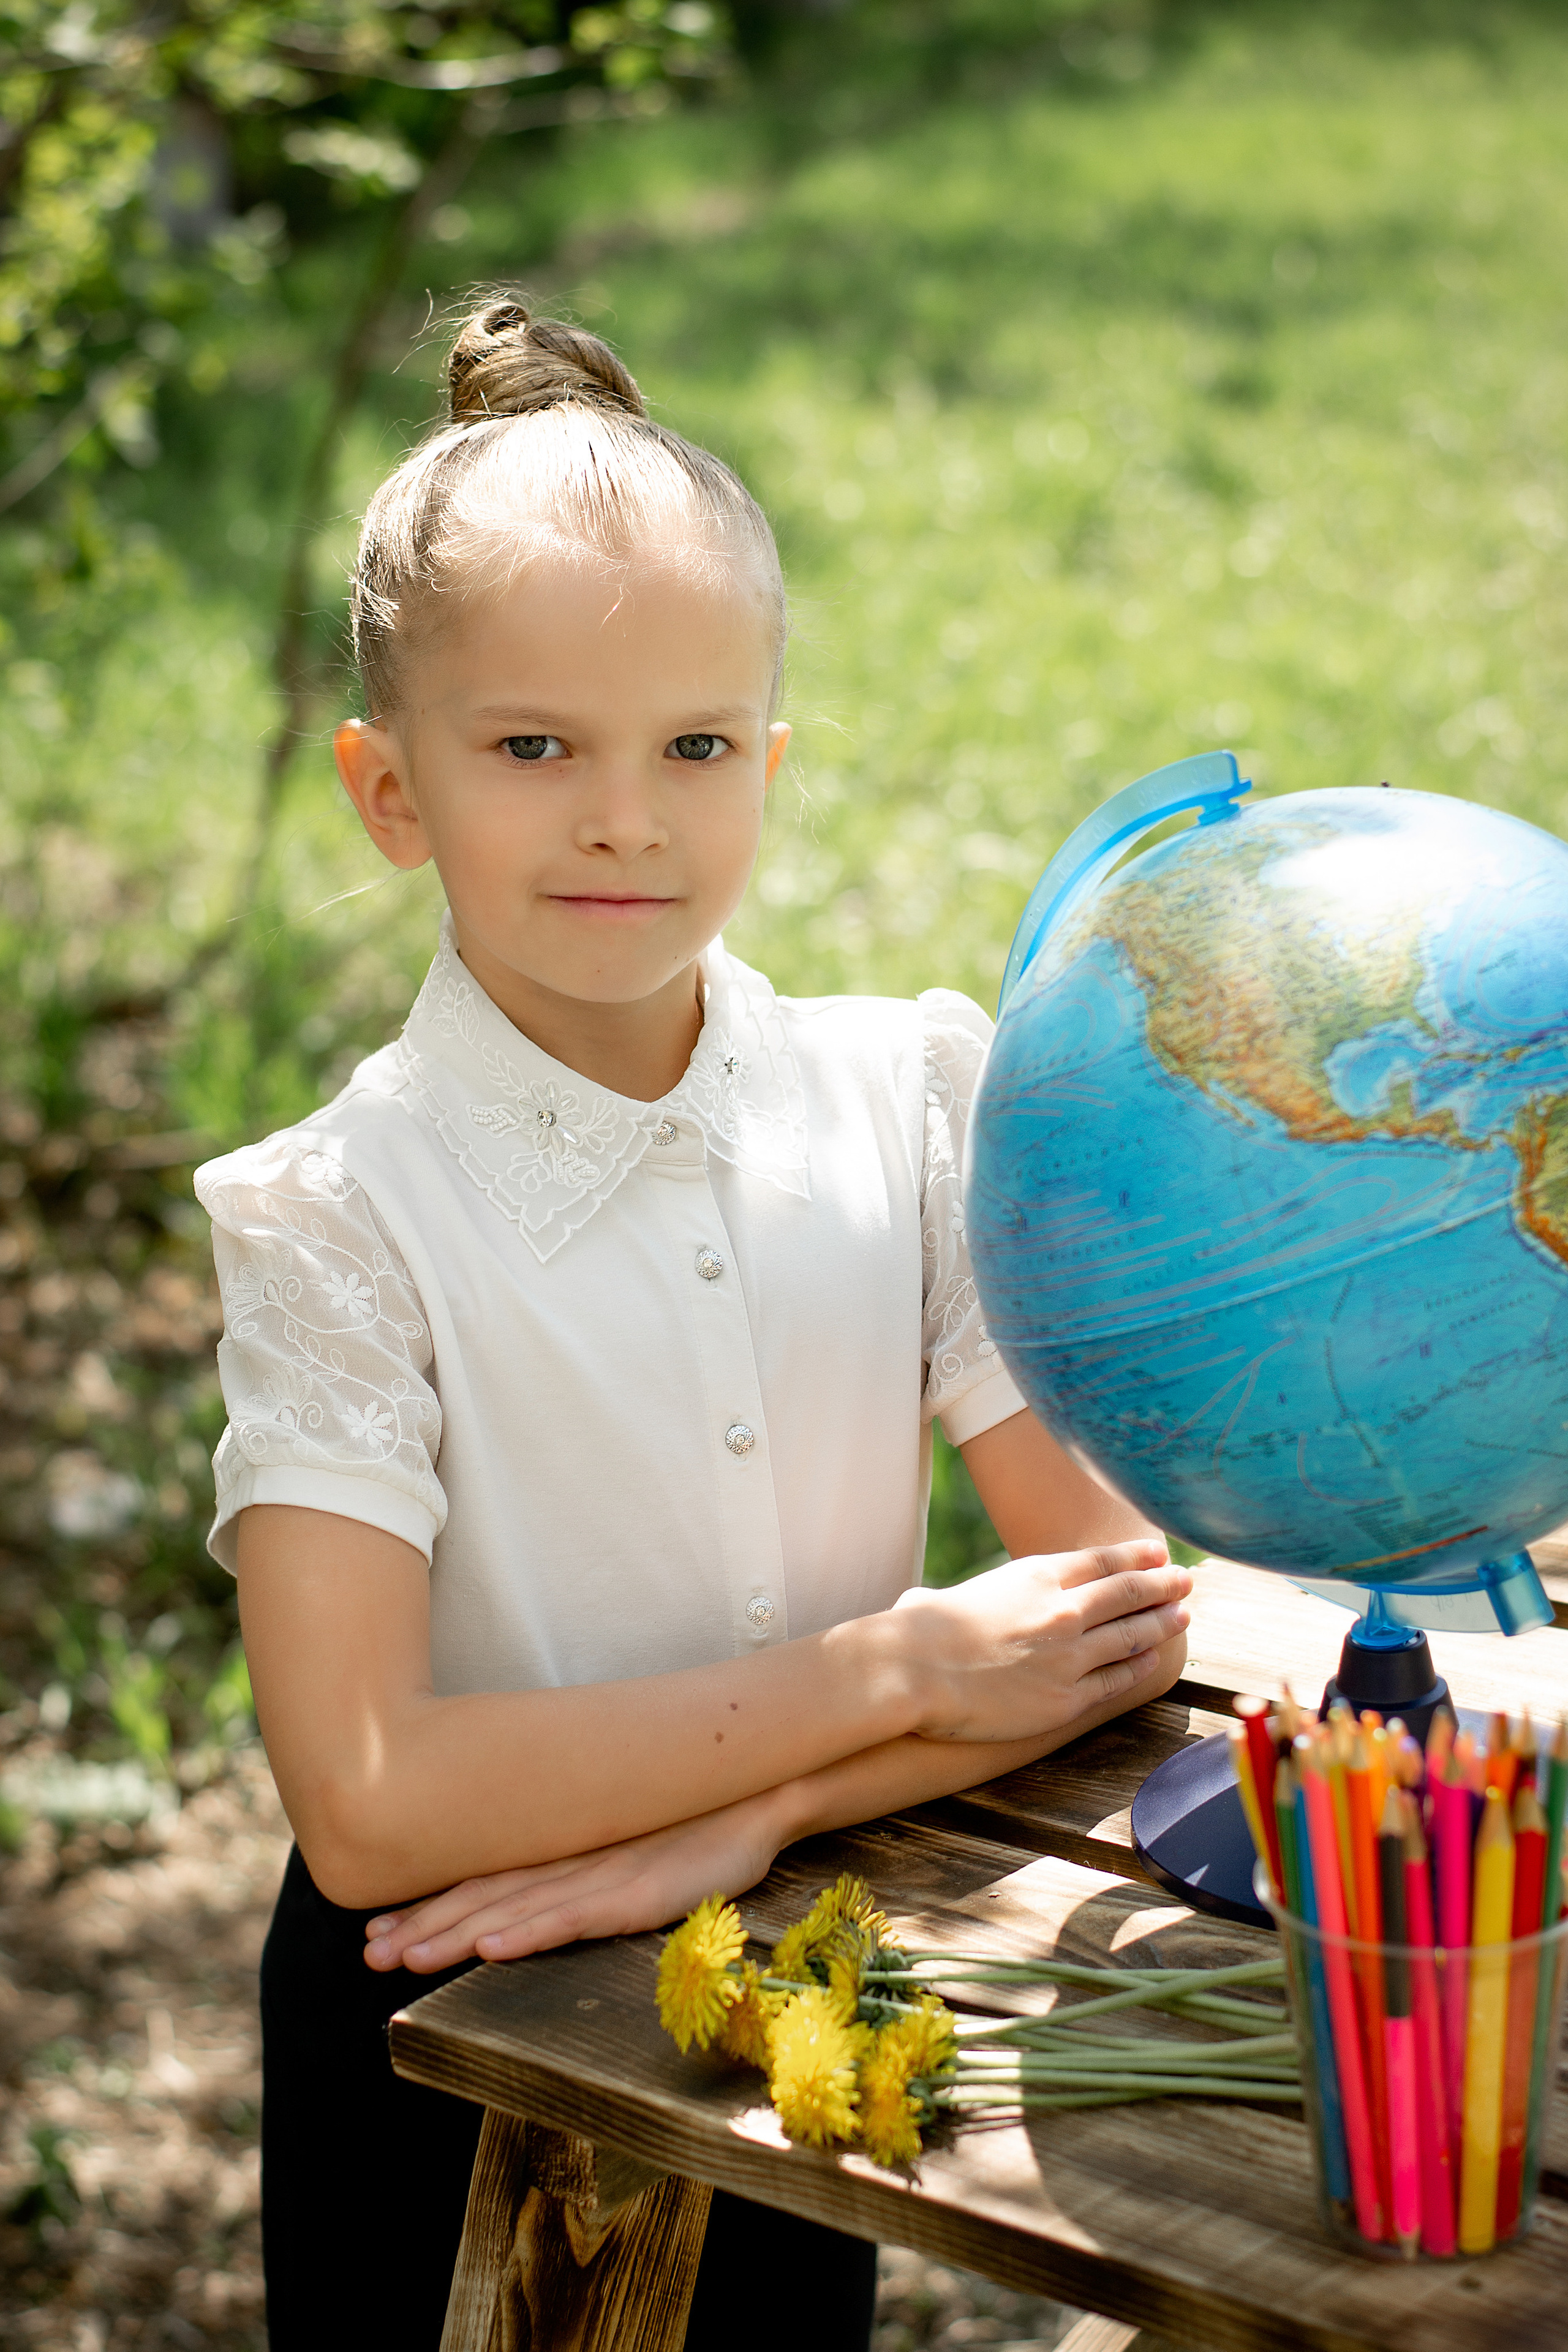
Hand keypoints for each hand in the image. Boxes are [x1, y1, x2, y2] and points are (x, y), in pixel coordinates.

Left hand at [362, 1788, 787, 1974]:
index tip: (374, 1931)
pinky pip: (575, 1916)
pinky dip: (530, 1931)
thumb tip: (526, 1898)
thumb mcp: (625, 1851)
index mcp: (564, 1852)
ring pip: (515, 1908)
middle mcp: (571, 1860)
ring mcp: (602, 1875)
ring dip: (455, 1933)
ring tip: (403, 1955)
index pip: (483, 1882)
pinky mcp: (638, 1892)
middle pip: (484, 1896)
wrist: (756, 1798)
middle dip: (422, 1925)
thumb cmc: (694, 1827)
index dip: (428, 1907)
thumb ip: (578, 1872)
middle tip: (368, 1953)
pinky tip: (491, 1946)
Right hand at [891, 1538, 1189, 1743]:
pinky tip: (1151, 1661)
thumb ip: (952, 1600)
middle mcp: (1062, 1611)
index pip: (1102, 1562)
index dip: (1137, 1558)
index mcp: (1035, 1576)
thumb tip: (920, 1603)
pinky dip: (1138, 1668)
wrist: (914, 1673)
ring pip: (1131, 1636)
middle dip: (1163, 1586)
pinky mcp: (1067, 1698)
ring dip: (1161, 1624)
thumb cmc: (918, 1632)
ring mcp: (1070, 1656)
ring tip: (1182, 1617)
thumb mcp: (943, 1596)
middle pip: (1128, 1594)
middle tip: (1186, 1582)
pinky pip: (1115, 1681)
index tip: (1160, 1555)